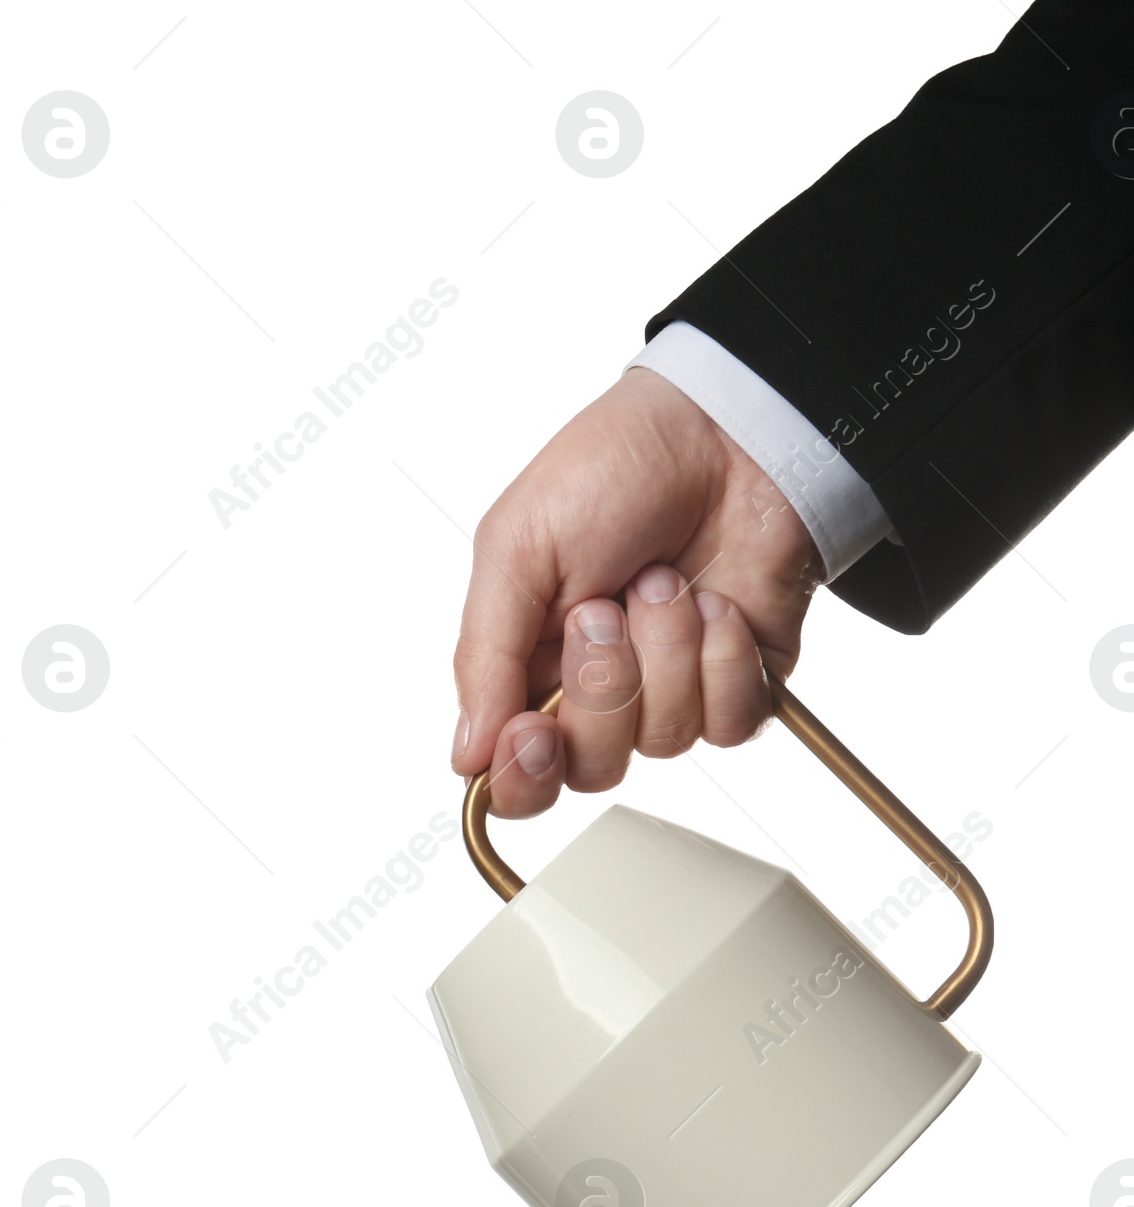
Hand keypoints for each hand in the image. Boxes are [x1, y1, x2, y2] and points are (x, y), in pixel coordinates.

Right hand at [451, 367, 824, 814]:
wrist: (724, 431)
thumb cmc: (612, 469)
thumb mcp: (516, 547)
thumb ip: (484, 657)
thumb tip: (466, 756)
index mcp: (531, 667)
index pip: (517, 774)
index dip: (525, 773)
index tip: (532, 732)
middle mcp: (600, 696)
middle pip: (592, 766)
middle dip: (603, 684)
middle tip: (604, 606)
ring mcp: (672, 694)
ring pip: (664, 739)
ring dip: (666, 648)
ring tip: (664, 578)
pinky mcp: (741, 686)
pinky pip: (729, 722)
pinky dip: (723, 658)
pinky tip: (716, 603)